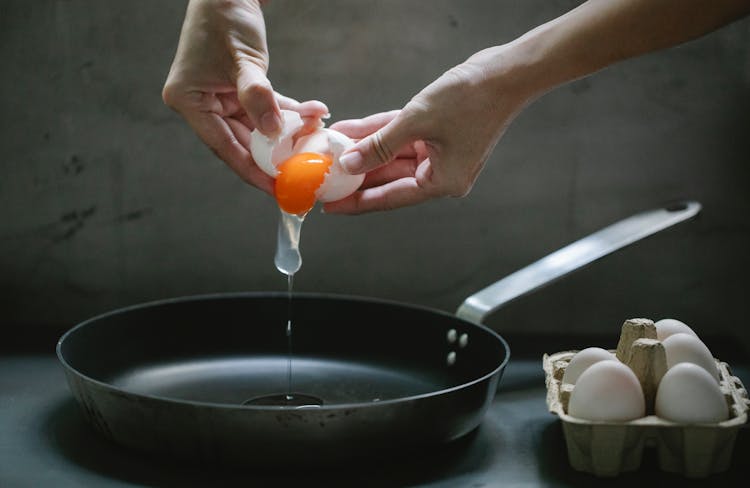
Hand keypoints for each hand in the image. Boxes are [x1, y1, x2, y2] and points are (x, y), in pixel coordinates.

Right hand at [162, 0, 327, 193]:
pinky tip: (315, 116)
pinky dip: (289, 114)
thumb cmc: (226, 18)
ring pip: (259, 129)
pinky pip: (267, 110)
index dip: (252, 170)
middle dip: (276, 156)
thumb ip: (259, 97)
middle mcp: (201, 104)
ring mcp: (220, 99)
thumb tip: (274, 132)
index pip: (224, 146)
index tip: (277, 189)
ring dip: (289, 133)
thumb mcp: (243, 60)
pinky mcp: (239, 92)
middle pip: (243, 143)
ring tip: (317, 141)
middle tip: (304, 173)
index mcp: (189, 101)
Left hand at [324, 47, 533, 213]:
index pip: (391, 198)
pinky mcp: (438, 133)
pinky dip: (379, 133)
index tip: (332, 205)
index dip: (358, 202)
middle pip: (389, 177)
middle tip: (325, 176)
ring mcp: (440, 153)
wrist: (507, 72)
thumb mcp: (417, 122)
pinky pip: (401, 136)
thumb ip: (380, 145)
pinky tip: (352, 131)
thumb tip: (350, 164)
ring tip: (332, 150)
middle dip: (357, 173)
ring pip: (392, 154)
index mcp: (443, 182)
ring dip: (364, 149)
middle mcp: (441, 173)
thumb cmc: (471, 100)